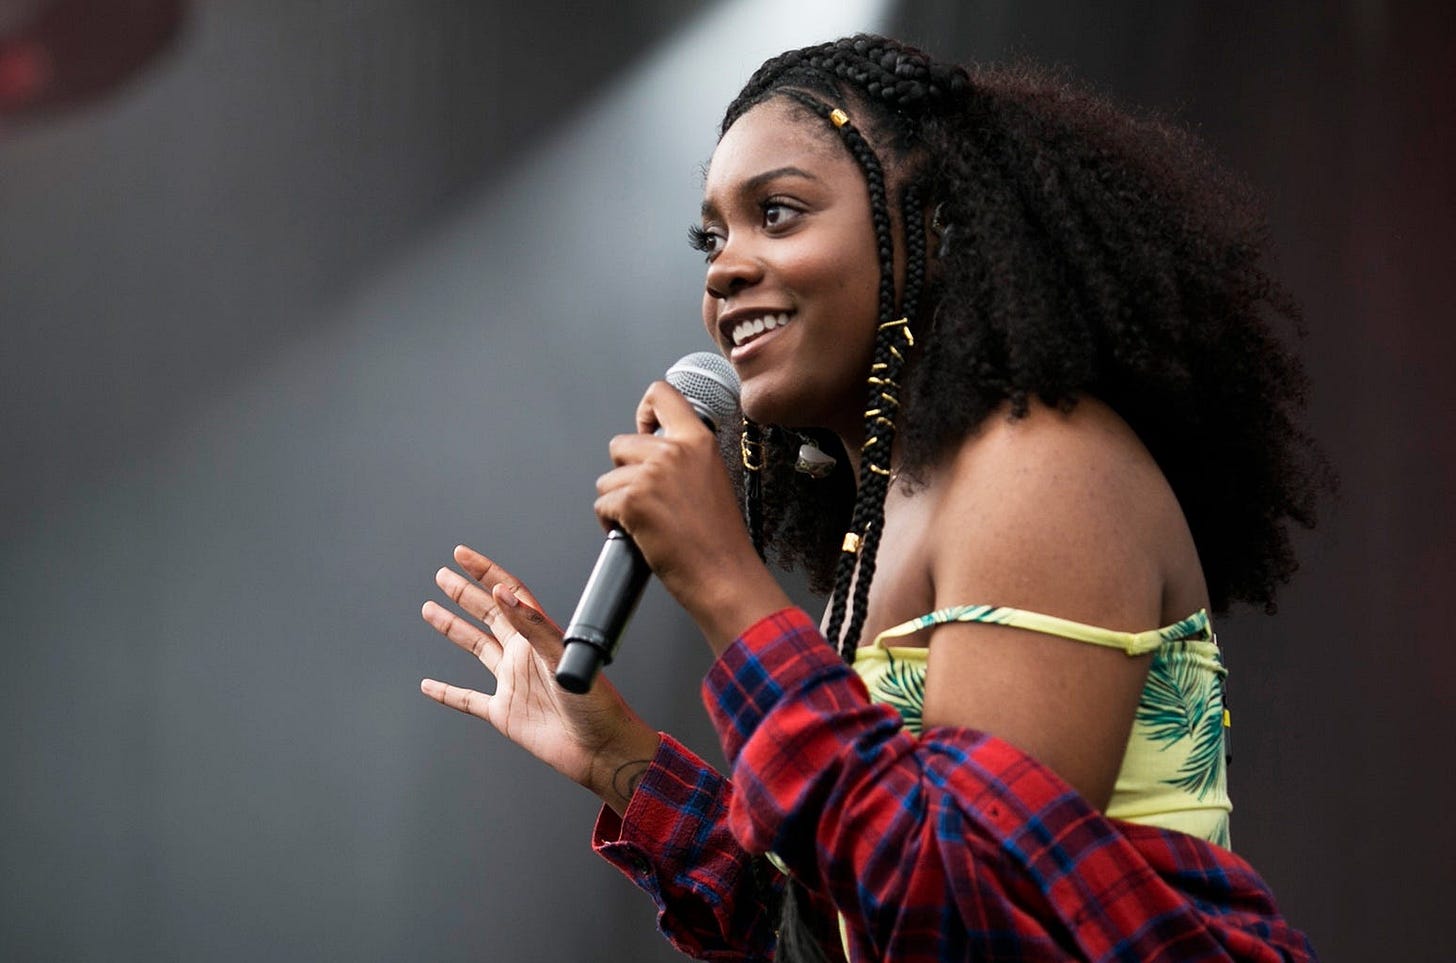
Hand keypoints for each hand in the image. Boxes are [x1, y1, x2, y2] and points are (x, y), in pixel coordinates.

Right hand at [420, 544, 661, 814]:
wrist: (601, 750)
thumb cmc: (597, 705)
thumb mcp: (563, 658)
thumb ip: (533, 626)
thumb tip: (503, 594)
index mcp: (539, 636)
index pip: (508, 594)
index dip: (485, 572)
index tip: (462, 555)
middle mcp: (524, 655)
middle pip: (488, 615)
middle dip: (465, 594)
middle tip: (442, 575)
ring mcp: (513, 683)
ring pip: (476, 648)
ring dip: (453, 629)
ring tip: (430, 609)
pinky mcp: (505, 713)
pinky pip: (467, 699)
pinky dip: (447, 692)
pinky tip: (429, 686)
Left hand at [594, 382, 790, 650]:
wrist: (725, 575)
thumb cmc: (721, 539)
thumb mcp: (712, 479)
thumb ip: (686, 458)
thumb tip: (655, 453)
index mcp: (699, 441)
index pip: (661, 394)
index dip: (644, 413)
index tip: (644, 432)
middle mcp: (674, 451)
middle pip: (621, 443)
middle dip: (625, 472)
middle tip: (646, 497)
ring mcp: (651, 474)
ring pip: (607, 478)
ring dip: (617, 500)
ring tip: (644, 521)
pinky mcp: (632, 500)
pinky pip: (602, 504)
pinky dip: (611, 522)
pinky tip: (634, 533)